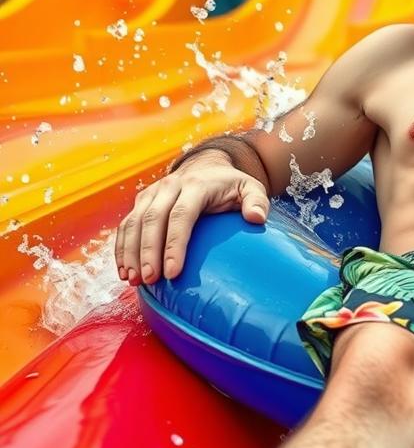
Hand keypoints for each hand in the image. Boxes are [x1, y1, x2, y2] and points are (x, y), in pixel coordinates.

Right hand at [115, 155, 269, 286]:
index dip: (175, 244)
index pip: (182, 215)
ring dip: (130, 252)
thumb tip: (256, 218)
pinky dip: (121, 248)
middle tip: (149, 280)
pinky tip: (124, 271)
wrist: (207, 166)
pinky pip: (125, 225)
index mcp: (197, 186)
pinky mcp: (141, 201)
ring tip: (133, 280)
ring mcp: (153, 193)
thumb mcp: (250, 188)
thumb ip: (257, 201)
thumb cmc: (230, 185)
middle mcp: (170, 187)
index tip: (173, 272)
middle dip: (148, 252)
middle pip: (153, 220)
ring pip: (134, 222)